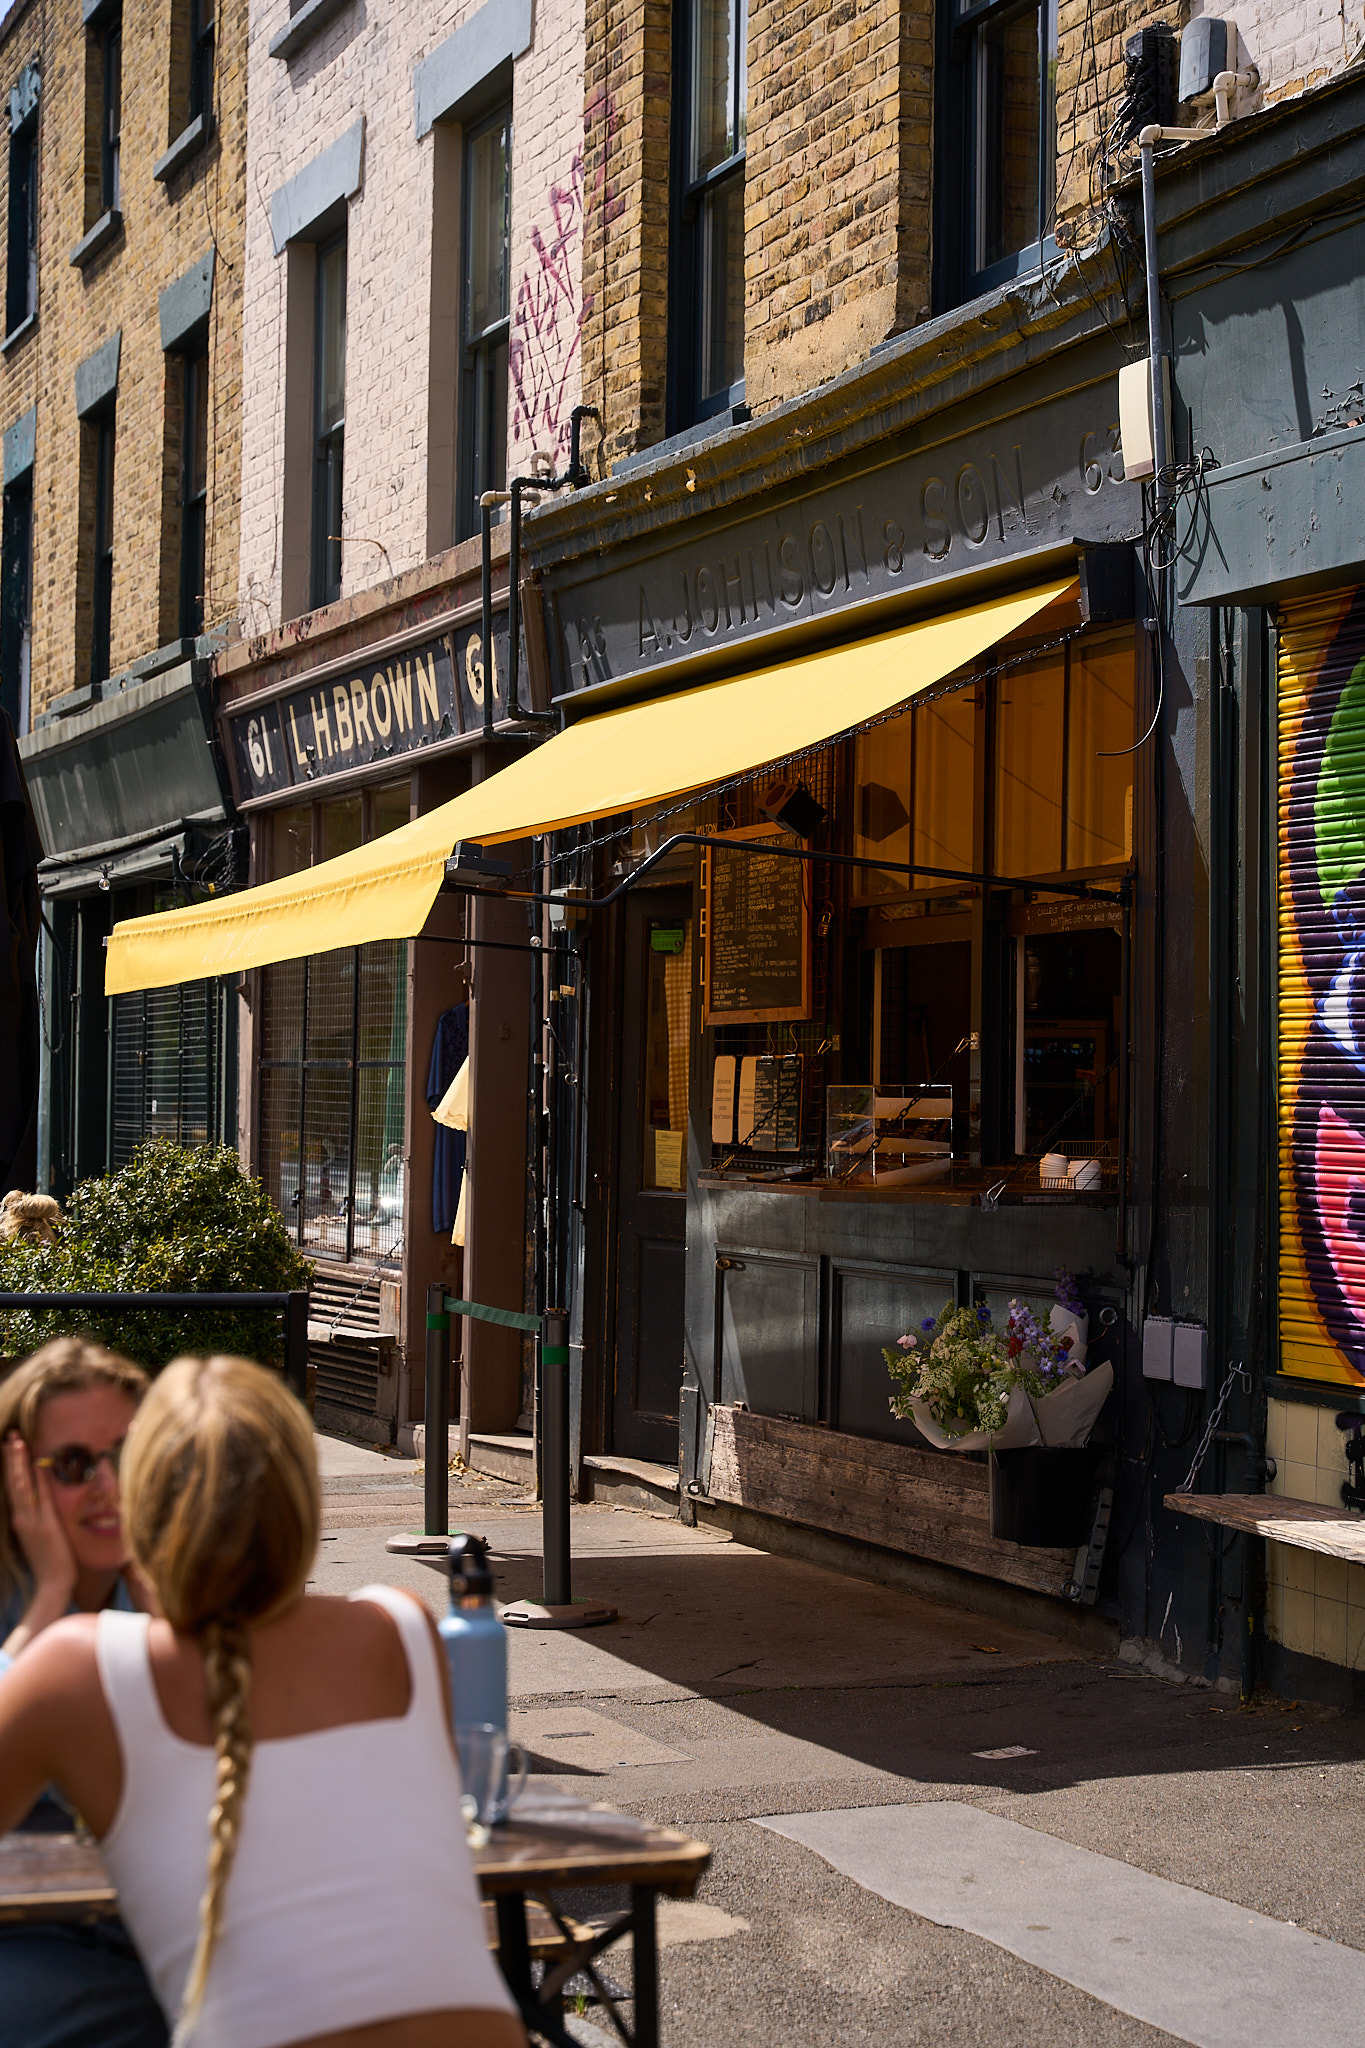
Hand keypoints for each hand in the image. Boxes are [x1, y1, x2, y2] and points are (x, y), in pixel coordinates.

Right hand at [2, 1432, 76, 1656]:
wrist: (54, 1585)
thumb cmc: (52, 1563)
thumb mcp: (42, 1536)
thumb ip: (41, 1519)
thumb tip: (44, 1504)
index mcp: (21, 1520)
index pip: (14, 1487)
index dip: (11, 1466)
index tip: (10, 1446)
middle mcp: (22, 1518)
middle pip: (13, 1481)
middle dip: (11, 1457)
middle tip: (10, 1435)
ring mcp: (31, 1521)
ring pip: (22, 1485)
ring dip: (19, 1462)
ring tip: (17, 1442)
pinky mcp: (44, 1525)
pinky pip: (41, 1496)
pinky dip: (38, 1479)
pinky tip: (37, 1463)